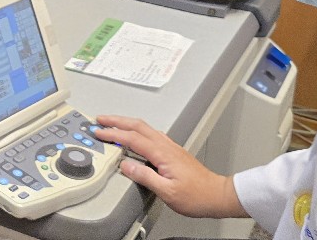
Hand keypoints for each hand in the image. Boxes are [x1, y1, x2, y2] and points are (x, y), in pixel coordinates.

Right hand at [93, 115, 246, 218]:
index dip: (113, 134)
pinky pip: (152, 134)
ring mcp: (171, 147)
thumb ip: (145, 177)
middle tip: (101, 119)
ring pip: (145, 128)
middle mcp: (167, 146)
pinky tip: (136, 136)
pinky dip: (138, 130)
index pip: (132, 139)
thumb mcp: (167, 192)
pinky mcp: (174, 151)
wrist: (217, 195)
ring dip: (127, 123)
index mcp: (162, 154)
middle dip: (117, 120)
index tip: (99, 132)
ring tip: (113, 124)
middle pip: (137, 126)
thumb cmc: (197, 196)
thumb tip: (126, 165)